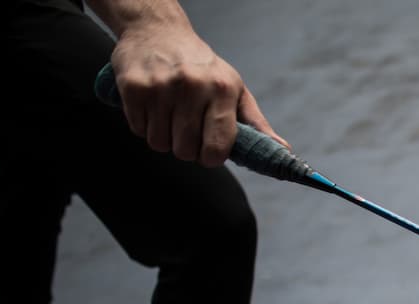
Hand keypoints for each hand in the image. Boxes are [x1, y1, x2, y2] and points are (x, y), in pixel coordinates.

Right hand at [109, 21, 287, 165]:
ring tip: (170, 115)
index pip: (217, 147)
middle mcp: (192, 86)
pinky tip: (152, 106)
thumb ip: (256, 123)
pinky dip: (144, 126)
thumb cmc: (203, 67)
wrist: (158, 30)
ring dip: (164, 138)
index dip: (211, 158)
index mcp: (222, 89)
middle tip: (187, 130)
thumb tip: (284, 149)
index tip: (208, 152)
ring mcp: (161, 87)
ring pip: (160, 144)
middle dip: (186, 148)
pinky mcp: (134, 87)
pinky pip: (139, 130)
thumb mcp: (235, 89)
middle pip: (186, 150)